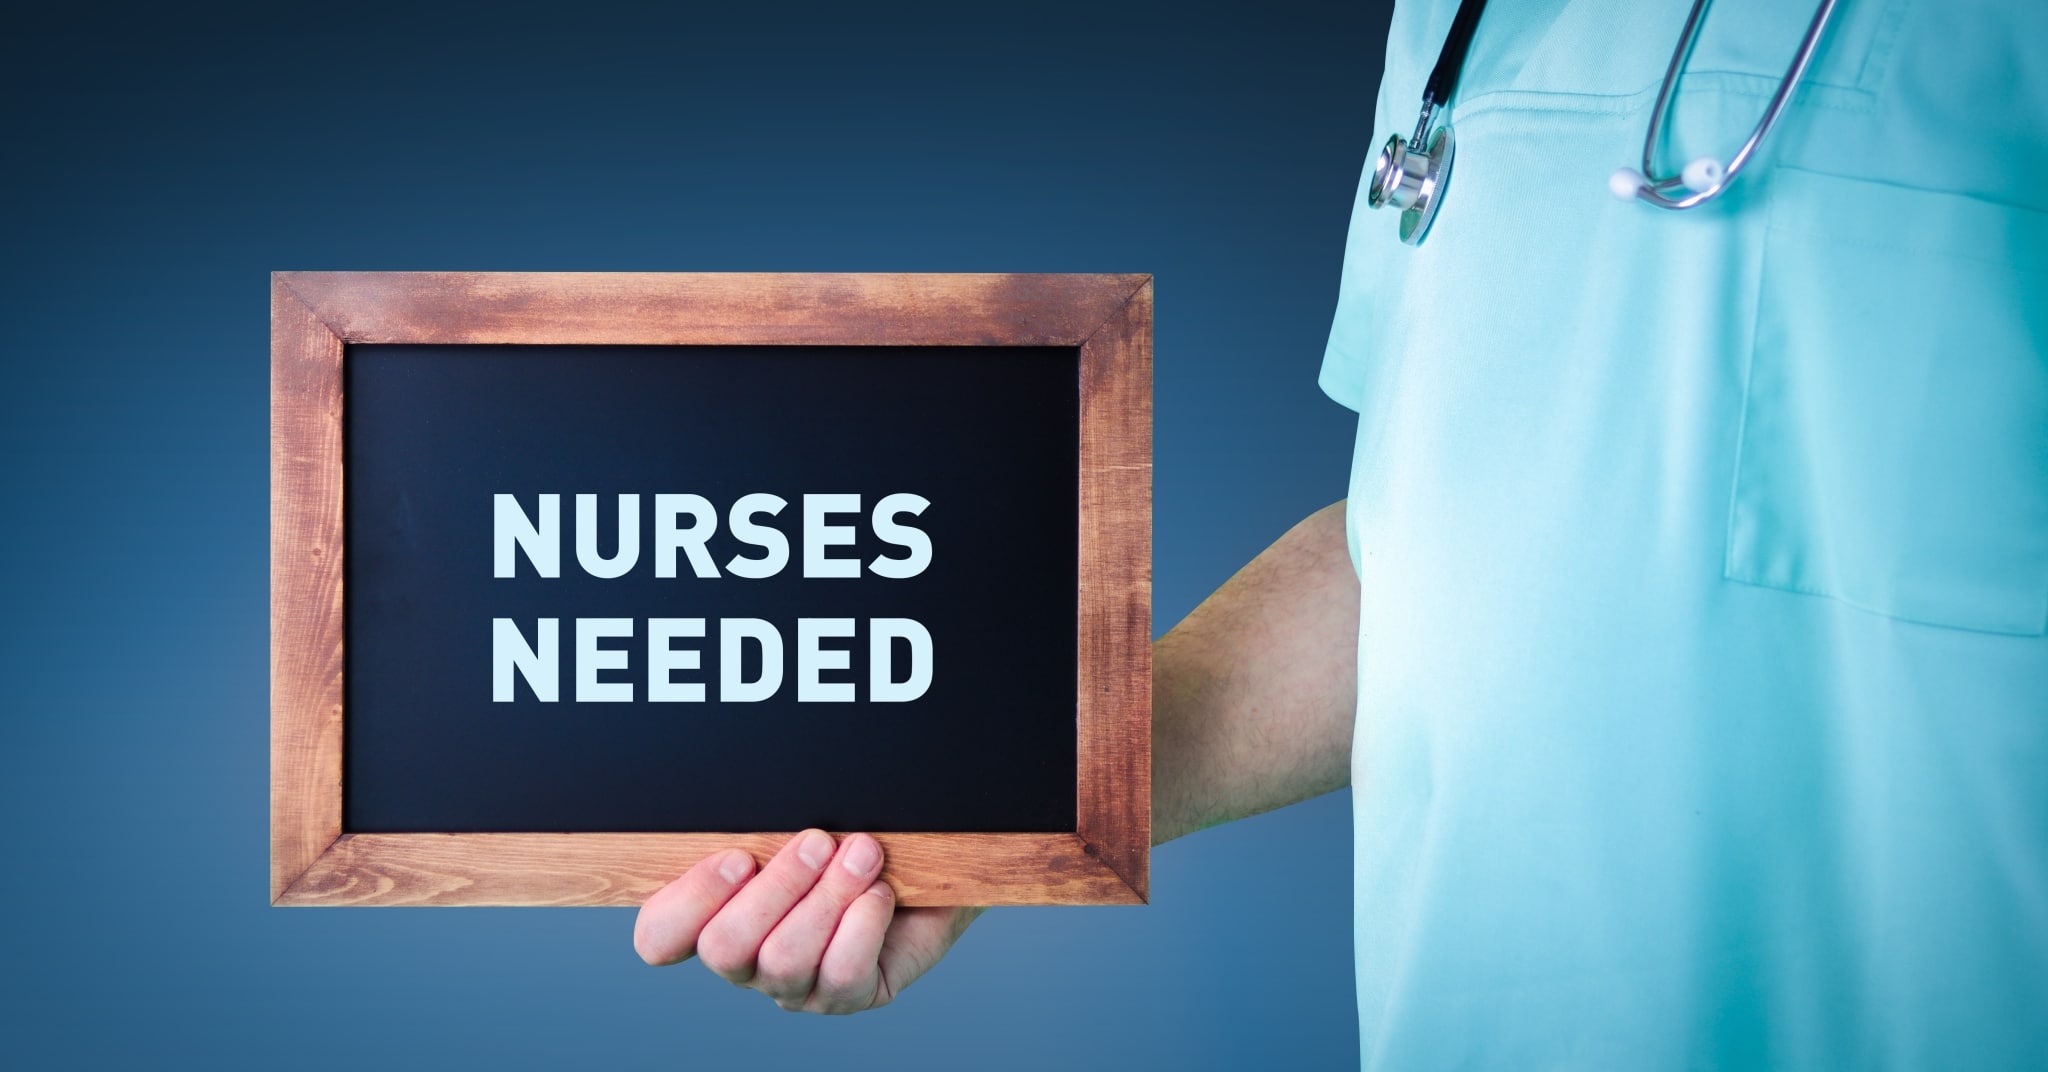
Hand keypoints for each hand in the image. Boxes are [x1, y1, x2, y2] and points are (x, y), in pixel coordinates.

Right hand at [633, 829, 981, 1013]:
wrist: (930, 853)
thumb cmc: (849, 830)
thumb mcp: (798, 818)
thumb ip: (764, 822)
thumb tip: (756, 809)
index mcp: (716, 911)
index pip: (660, 935)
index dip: (688, 900)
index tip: (738, 856)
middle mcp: (748, 959)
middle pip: (724, 947)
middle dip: (777, 886)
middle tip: (818, 840)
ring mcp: (796, 985)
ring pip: (785, 959)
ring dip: (829, 894)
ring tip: (864, 853)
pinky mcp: (849, 996)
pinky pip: (842, 973)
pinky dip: (864, 922)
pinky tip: (881, 892)